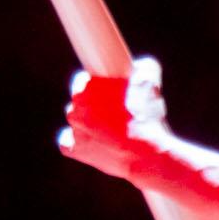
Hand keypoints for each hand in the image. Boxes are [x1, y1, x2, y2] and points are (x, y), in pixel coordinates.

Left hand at [58, 56, 169, 181]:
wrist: (145, 153)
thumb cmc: (147, 116)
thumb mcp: (151, 80)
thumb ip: (143, 66)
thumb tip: (141, 65)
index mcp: (86, 87)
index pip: (82, 80)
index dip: (95, 84)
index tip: (107, 90)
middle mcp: (75, 107)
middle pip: (78, 100)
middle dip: (93, 103)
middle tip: (113, 109)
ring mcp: (74, 130)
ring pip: (76, 121)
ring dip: (87, 122)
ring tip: (110, 129)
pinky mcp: (75, 150)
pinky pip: (68, 143)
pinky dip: (79, 142)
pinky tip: (95, 142)